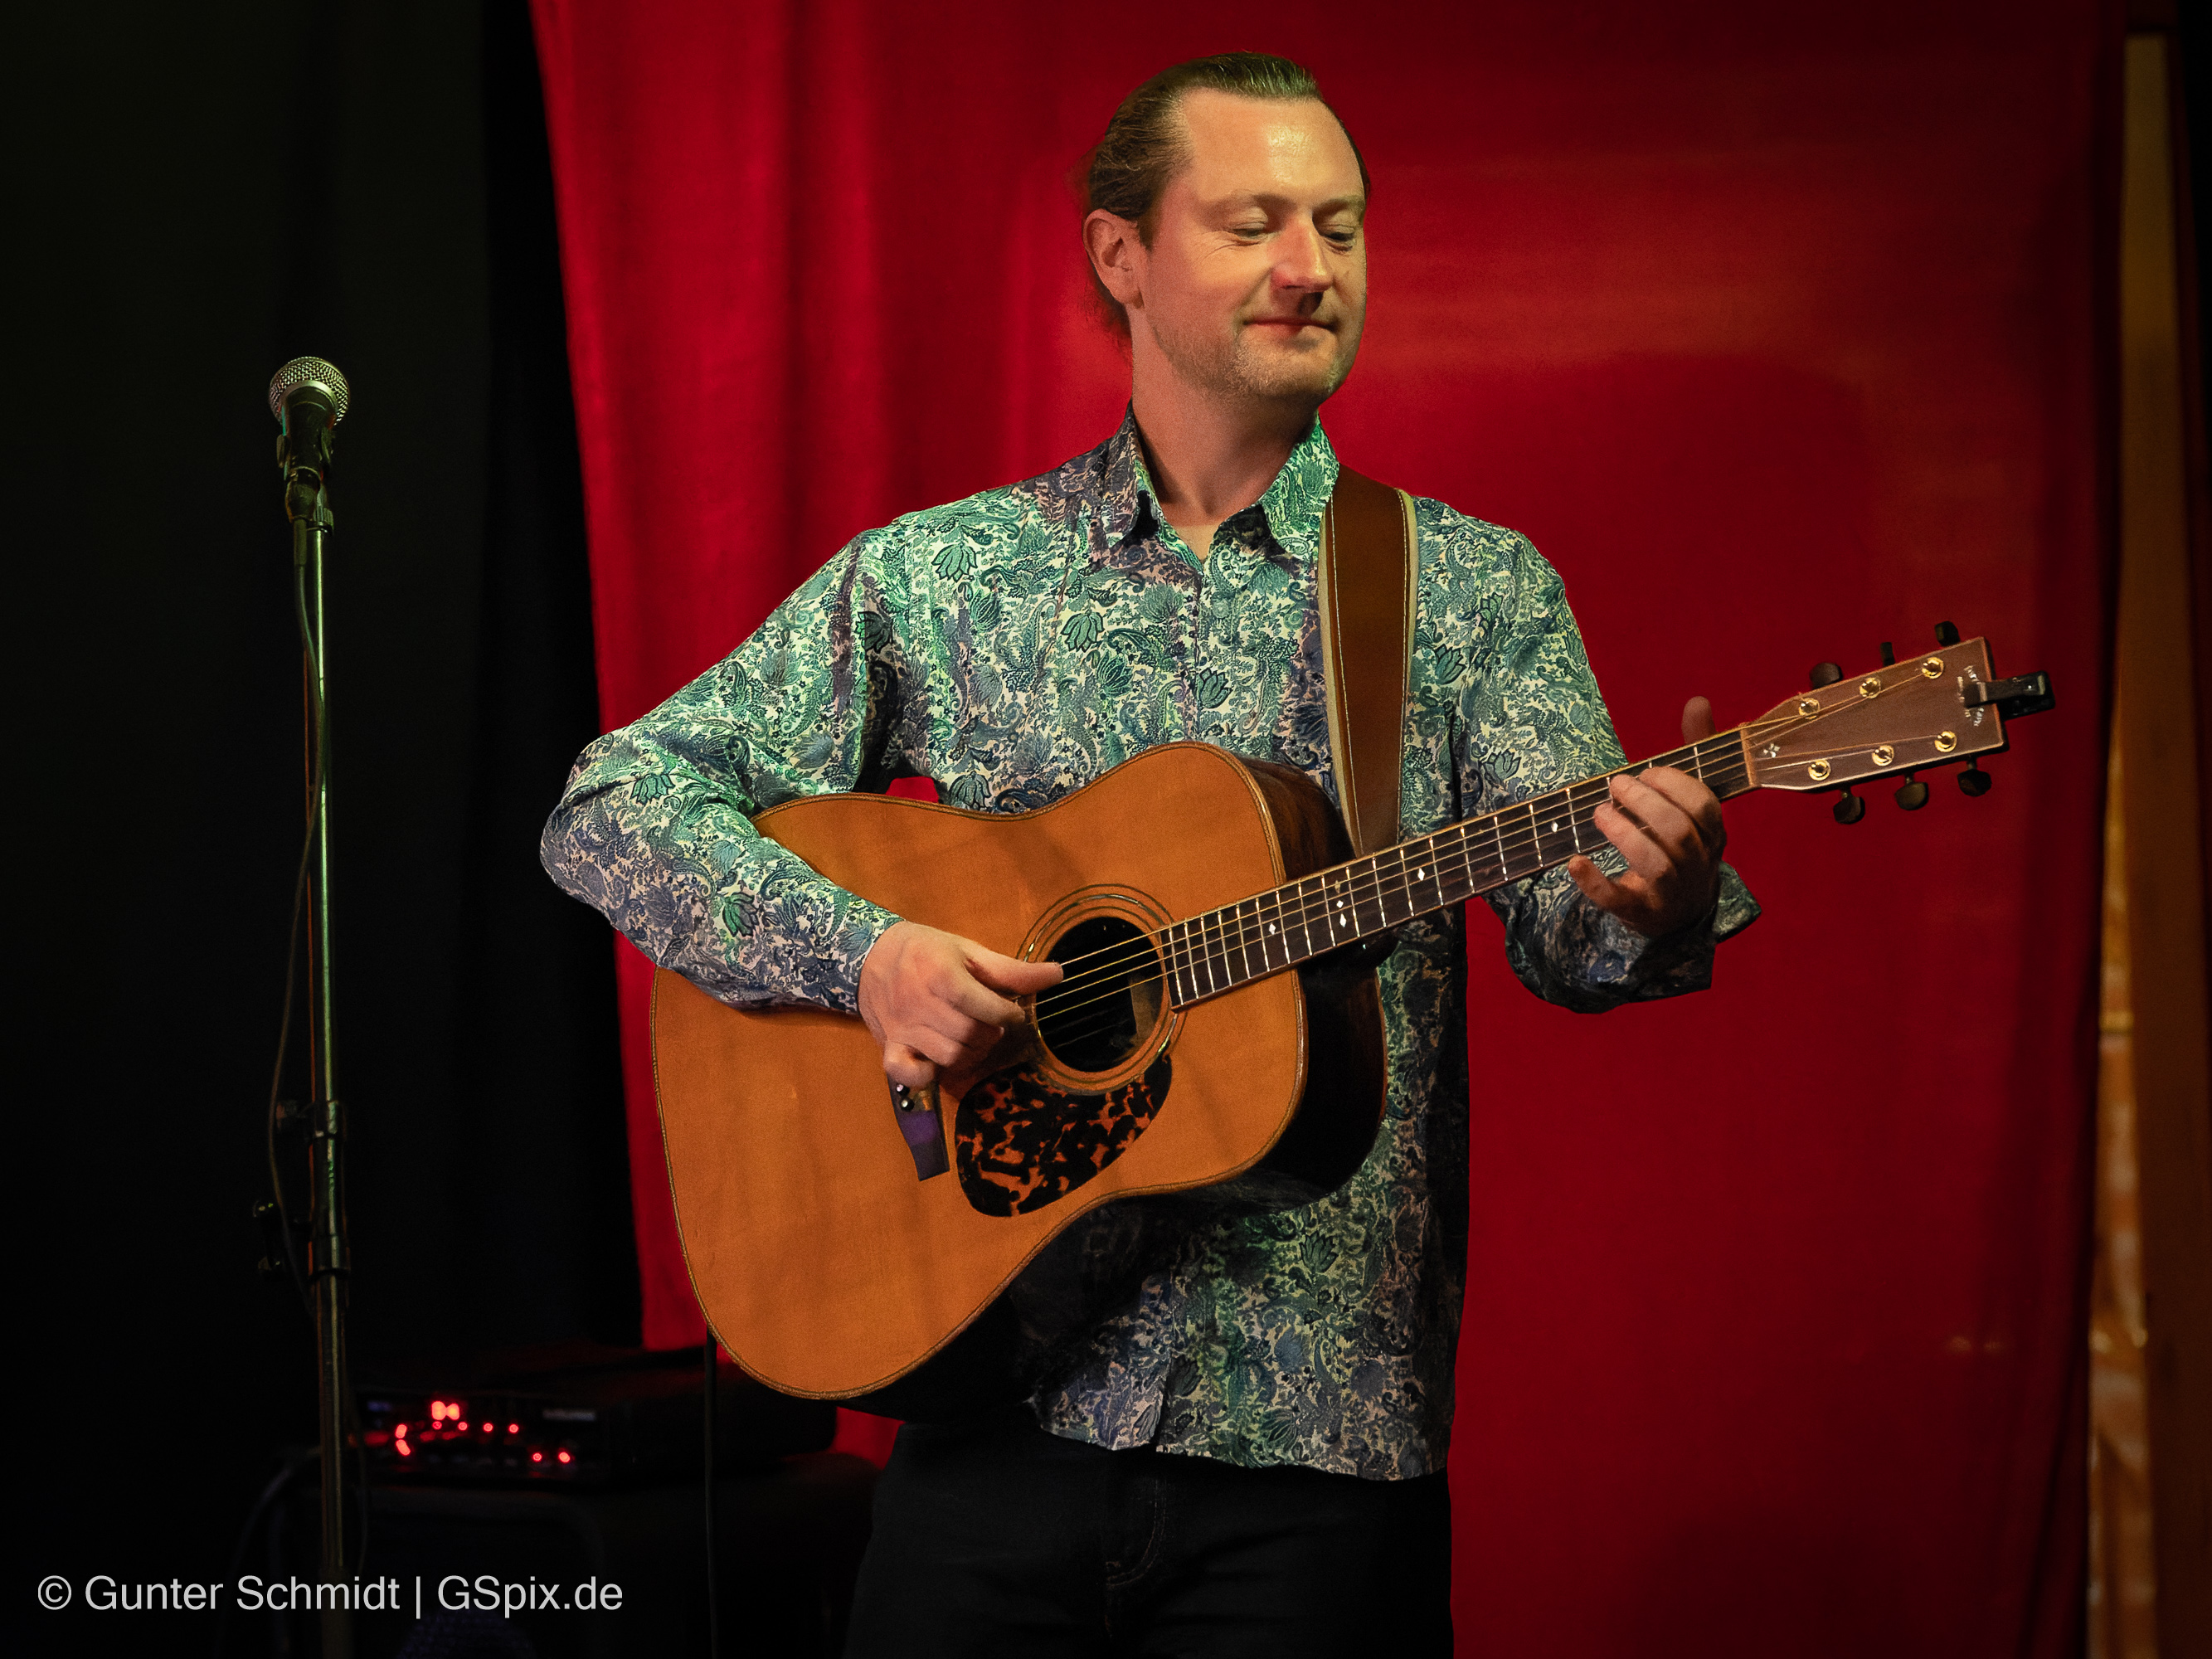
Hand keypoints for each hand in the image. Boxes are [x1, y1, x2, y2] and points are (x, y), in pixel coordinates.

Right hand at [857, 921, 1061, 1094]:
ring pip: (950, 1055)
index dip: (1006, 1015)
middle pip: (970, 1034)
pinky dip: (927, 1075)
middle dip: (992, 1034)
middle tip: (992, 1024)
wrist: (871, 956)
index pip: (983, 1007)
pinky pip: (907, 1073)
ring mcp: (902, 1028)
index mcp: (940, 973)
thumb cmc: (927, 951)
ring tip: (973, 1038)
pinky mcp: (890, 1046)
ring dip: (971, 1053)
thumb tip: (1058, 975)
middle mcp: (918, 1002)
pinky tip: (938, 1062)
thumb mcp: (969, 951)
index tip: (1011, 1013)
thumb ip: (1012, 970)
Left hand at [1565, 696, 1726, 938]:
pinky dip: (1594, 882)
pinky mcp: (1640, 912)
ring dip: (1624, 834)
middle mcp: (1698, 864)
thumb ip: (1693, 751)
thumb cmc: (1682, 840)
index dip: (1675, 784)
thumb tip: (1698, 701)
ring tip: (1599, 811)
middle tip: (1614, 786)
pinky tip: (1575, 862)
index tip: (1646, 772)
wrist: (1679, 910)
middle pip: (1678, 832)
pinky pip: (1619, 900)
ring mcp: (1670, 892)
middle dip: (1644, 803)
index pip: (1704, 806)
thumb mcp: (1690, 800)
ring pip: (1656, 864)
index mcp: (1713, 834)